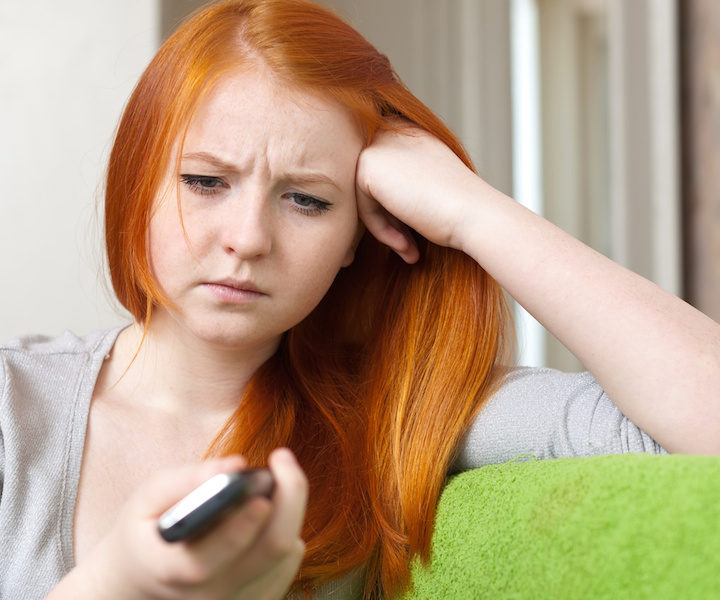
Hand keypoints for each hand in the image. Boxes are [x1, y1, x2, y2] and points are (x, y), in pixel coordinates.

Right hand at [50, 449, 306, 599]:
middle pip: (273, 549)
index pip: (223, 549)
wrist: (136, 584)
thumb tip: (235, 465)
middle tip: (283, 459)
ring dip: (287, 510)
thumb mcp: (147, 500)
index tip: (264, 477)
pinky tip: (267, 516)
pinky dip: (286, 532)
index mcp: (176, 571)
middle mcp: (211, 595)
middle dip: (290, 496)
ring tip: (270, 483)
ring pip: (286, 555)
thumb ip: (186, 480)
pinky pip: (288, 566)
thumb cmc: (144, 534)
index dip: (247, 515)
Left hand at [355, 124, 481, 261]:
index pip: (384, 177)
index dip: (396, 210)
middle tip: (408, 244)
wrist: (473, 213)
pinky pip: (362, 207)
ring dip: (386, 227)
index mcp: (409, 131)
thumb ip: (401, 180)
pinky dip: (381, 230)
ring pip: (366, 198)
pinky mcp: (367, 164)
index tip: (413, 233)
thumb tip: (375, 200)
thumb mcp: (427, 183)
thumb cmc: (459, 207)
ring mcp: (378, 144)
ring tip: (408, 247)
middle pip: (373, 187)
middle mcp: (393, 130)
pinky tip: (405, 244)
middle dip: (389, 219)